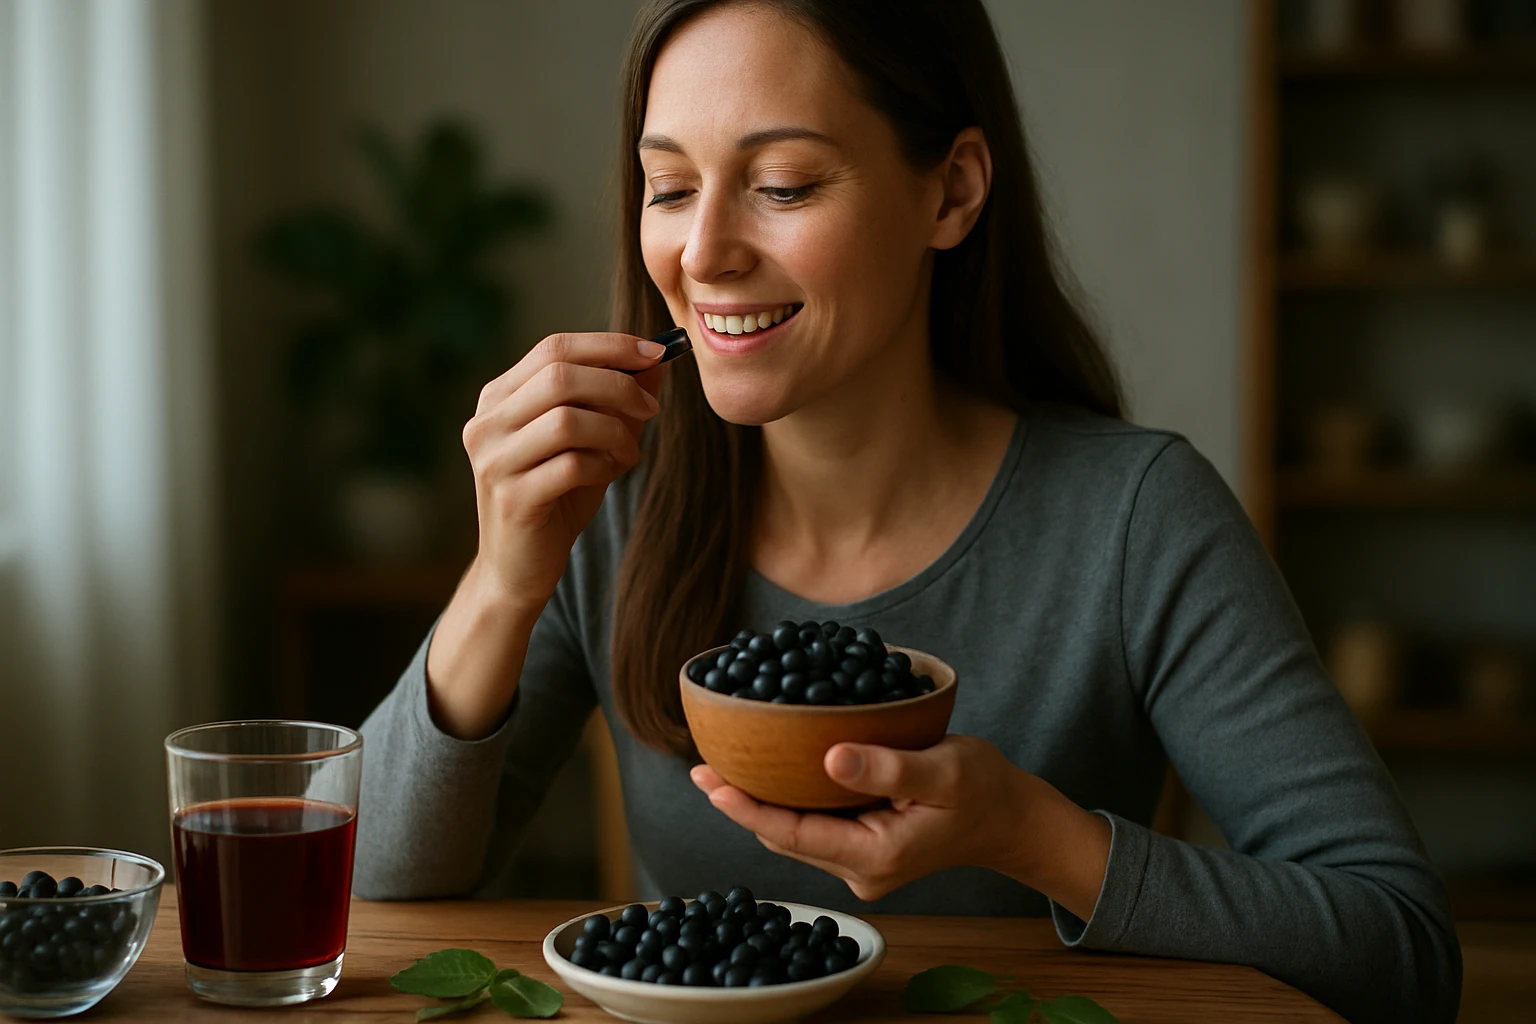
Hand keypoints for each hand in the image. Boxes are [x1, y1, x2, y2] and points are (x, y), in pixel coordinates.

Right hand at [462, 332, 667, 610]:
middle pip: (559, 376)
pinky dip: (604, 464)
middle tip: (651, 407)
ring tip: (629, 452)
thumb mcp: (591, 441)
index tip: (656, 353)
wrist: (519, 567)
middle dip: (618, 385)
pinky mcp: (512, 498)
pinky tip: (610, 474)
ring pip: (566, 419)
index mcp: (498, 399)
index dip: (609, 345)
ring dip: (614, 431)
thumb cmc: (556, 497)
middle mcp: (486, 424)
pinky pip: (571, 464)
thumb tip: (656, 361)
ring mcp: (494, 461)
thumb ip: (616, 399)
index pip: (553, 348)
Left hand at [690, 735, 1110, 917]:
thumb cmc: (984, 790)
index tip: (710, 781)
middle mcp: (860, 868)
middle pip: (784, 837)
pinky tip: (769, 773)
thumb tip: (829, 757)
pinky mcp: (864, 849)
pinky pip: (814, 827)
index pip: (792, 834)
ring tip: (722, 767)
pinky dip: (789, 801)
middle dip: (741, 803)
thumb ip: (886, 766)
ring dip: (761, 802)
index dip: (745, 808)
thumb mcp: (942, 769)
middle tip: (701, 766)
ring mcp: (860, 864)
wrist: (1011, 819)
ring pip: (795, 834)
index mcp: (875, 854)